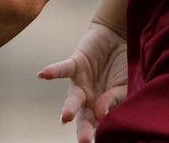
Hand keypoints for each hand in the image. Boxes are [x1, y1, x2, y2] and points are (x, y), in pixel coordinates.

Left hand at [38, 22, 127, 142]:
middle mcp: (89, 97)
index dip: (100, 132)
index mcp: (102, 106)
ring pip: (74, 97)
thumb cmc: (123, 64)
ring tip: (66, 118)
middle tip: (84, 141)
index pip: (99, 124)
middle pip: (84, 116)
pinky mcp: (76, 63)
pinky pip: (64, 69)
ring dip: (69, 107)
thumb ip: (115, 98)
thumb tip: (101, 114)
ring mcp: (81, 82)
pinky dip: (53, 71)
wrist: (118, 36)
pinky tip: (42, 74)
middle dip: (84, 129)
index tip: (100, 140)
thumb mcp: (125, 84)